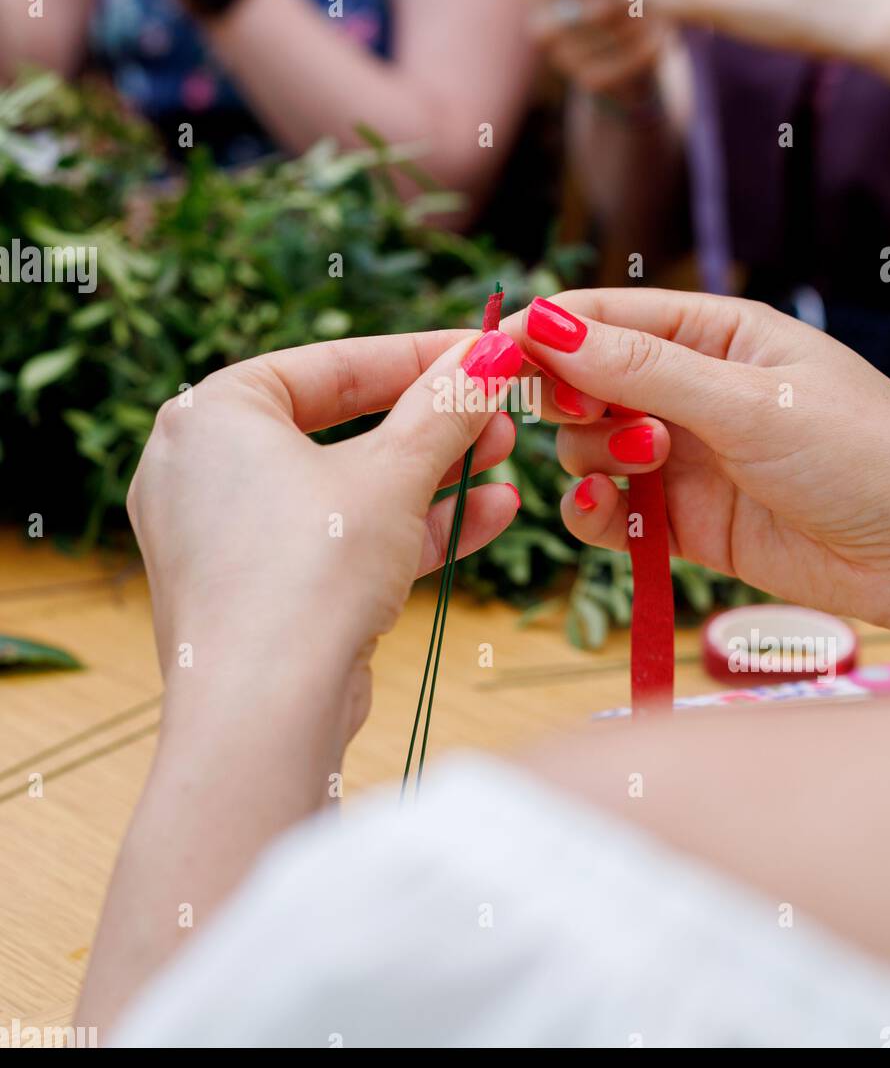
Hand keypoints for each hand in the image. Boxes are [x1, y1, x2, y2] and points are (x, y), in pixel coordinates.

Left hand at [128, 329, 522, 757]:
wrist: (265, 716)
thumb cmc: (308, 573)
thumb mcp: (394, 474)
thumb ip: (445, 408)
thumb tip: (493, 355)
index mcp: (212, 415)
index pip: (329, 365)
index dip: (417, 355)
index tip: (479, 351)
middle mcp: (205, 471)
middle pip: (342, 428)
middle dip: (432, 425)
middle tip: (498, 412)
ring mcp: (229, 538)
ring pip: (347, 492)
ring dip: (432, 479)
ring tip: (505, 461)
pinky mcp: (260, 595)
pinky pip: (339, 544)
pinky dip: (405, 531)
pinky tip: (488, 515)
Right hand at [506, 292, 889, 676]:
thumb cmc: (862, 452)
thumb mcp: (748, 401)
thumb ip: (643, 370)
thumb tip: (547, 322)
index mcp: (715, 333)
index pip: (606, 318)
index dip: (547, 333)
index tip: (494, 355)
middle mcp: (691, 391)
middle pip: (584, 383)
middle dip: (572, 400)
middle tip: (585, 417)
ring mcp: (683, 458)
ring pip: (587, 448)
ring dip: (593, 457)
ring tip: (646, 469)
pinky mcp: (682, 522)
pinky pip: (609, 510)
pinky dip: (594, 512)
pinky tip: (603, 512)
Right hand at [520, 0, 669, 97]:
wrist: (623, 30)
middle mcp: (539, 25)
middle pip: (595, 6)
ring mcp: (561, 58)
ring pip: (617, 32)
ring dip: (650, 15)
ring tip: (663, 2)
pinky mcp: (588, 80)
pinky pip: (627, 59)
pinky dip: (653, 44)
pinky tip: (661, 33)